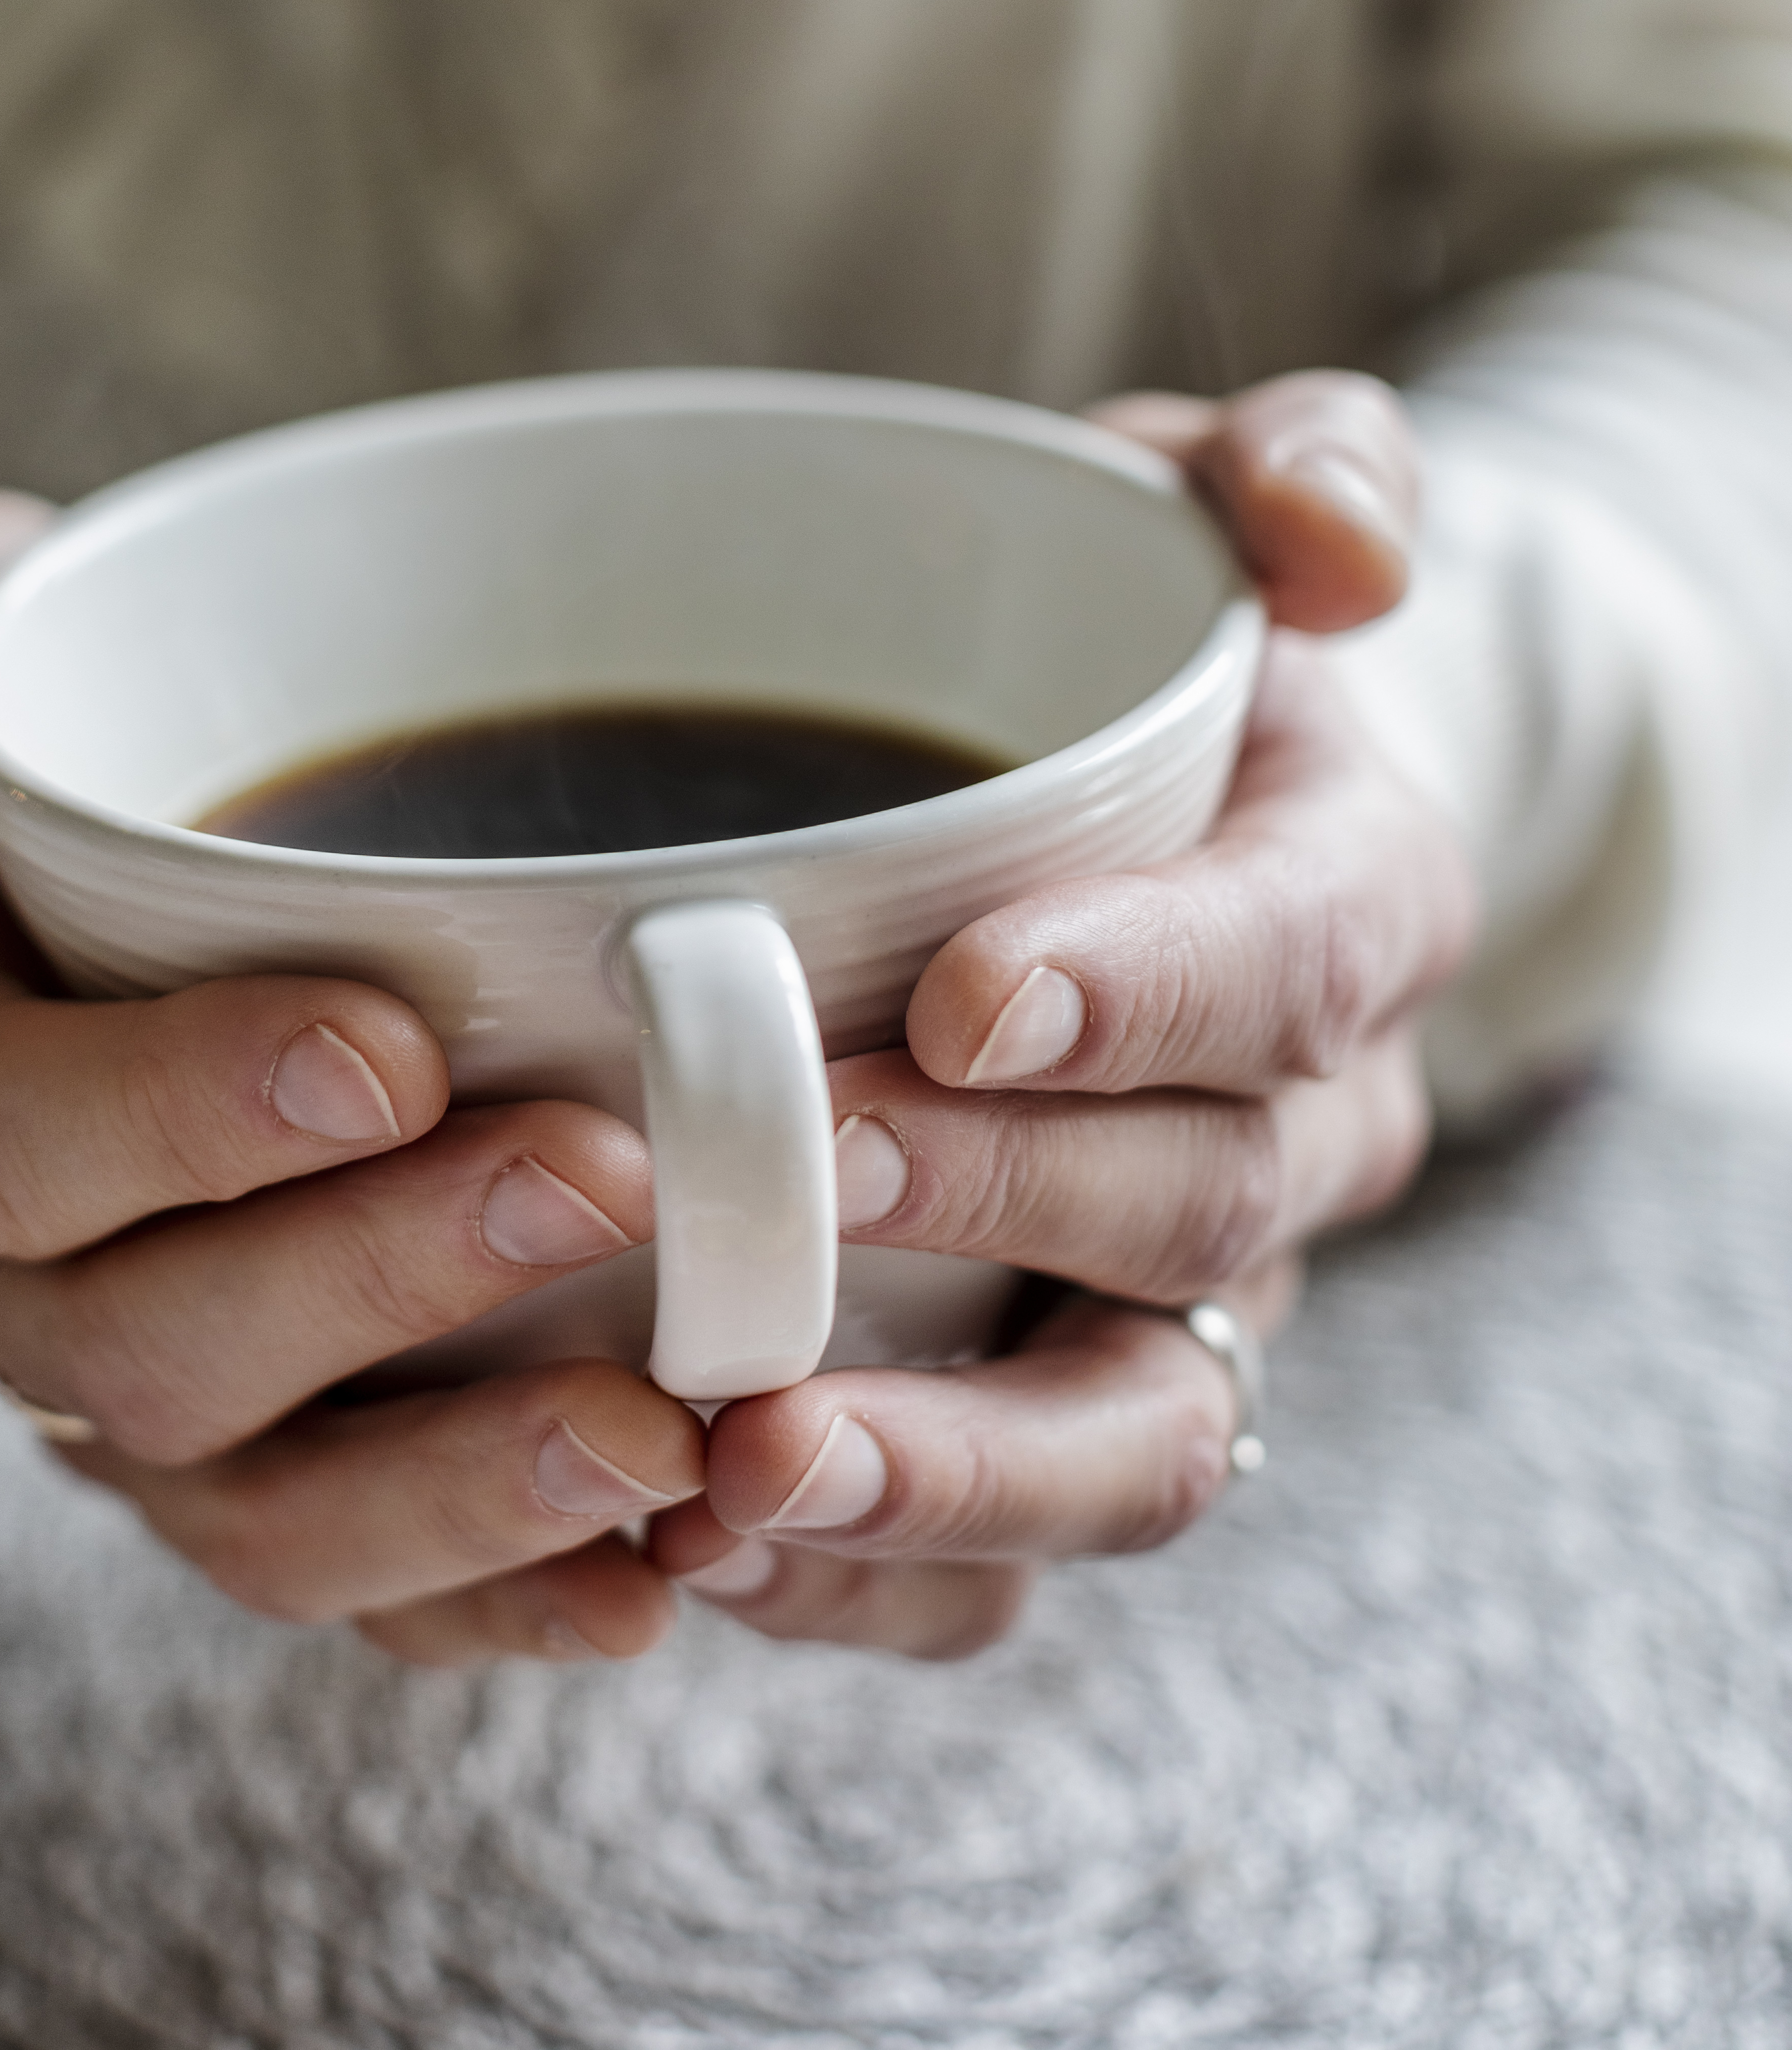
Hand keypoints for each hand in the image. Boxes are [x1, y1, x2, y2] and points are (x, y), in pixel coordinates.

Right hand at [0, 496, 703, 1665]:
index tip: (391, 1048)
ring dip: (456, 1489)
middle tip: (599, 1176)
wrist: (133, 871)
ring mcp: (121, 1407)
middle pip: (142, 1345)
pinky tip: (656, 1573)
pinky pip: (357, 1591)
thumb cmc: (79, 720)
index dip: (172, 1114)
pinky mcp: (258, 1477)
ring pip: (252, 1515)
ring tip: (660, 1431)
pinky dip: (501, 1599)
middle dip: (374, 1279)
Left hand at [648, 372, 1476, 1658]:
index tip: (959, 996)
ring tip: (740, 1470)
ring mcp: (1192, 1303)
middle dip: (1001, 1203)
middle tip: (798, 1175)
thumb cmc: (1128, 663)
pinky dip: (878, 1580)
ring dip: (945, 1471)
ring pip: (1135, 1443)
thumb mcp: (1201, 520)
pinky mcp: (1071, 1411)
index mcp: (1347, 910)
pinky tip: (702, 1554)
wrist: (1115, 845)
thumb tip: (1330, 537)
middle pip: (1193, 1210)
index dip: (1142, 991)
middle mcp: (1302, 1133)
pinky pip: (1017, 1561)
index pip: (1286, 960)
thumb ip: (1294, 470)